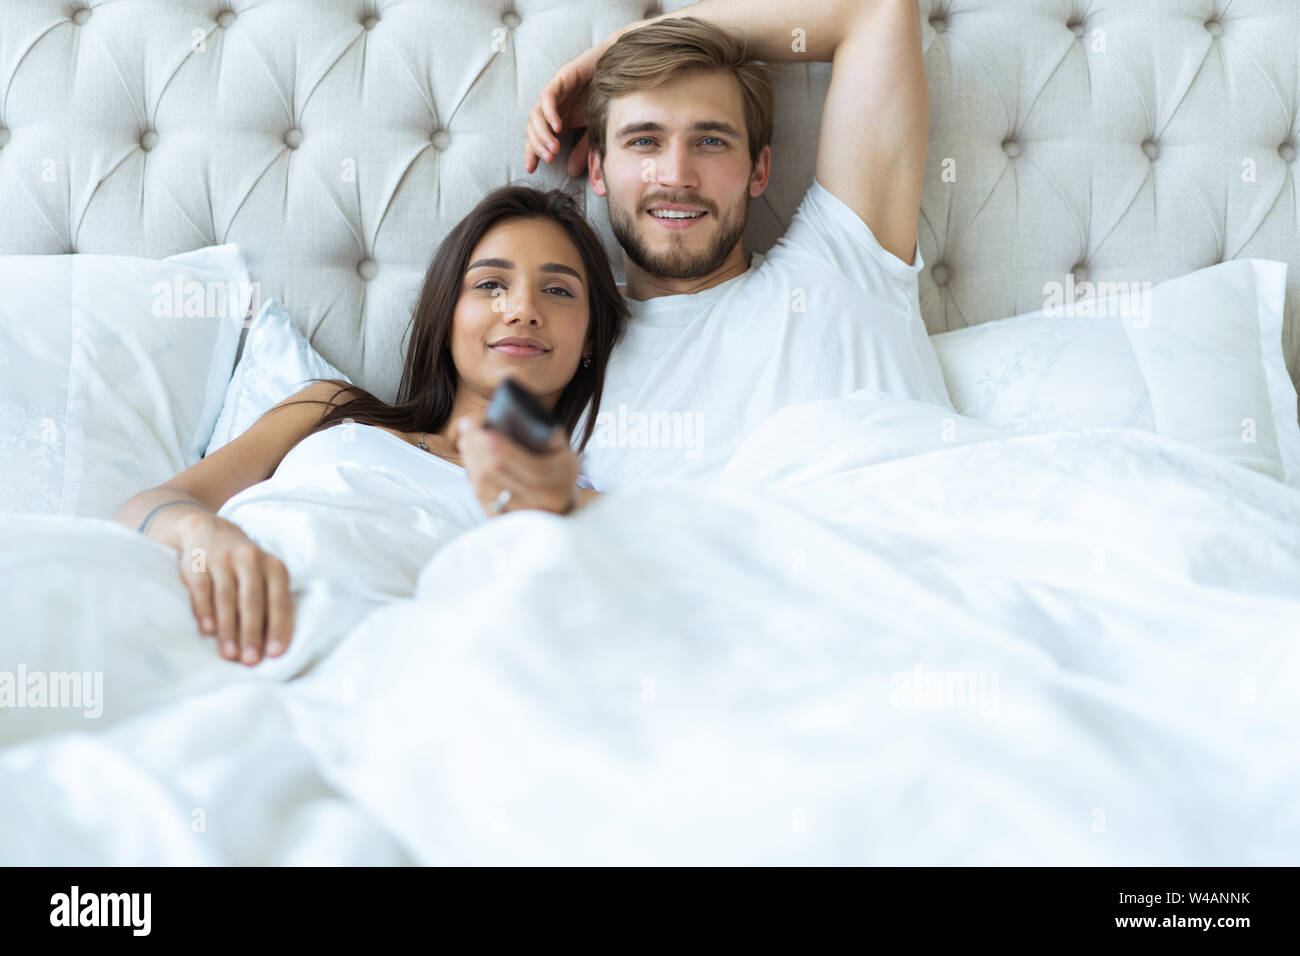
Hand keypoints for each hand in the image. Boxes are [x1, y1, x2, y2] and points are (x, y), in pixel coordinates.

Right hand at [174, 511, 293, 665]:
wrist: (208, 531)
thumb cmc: (244, 565)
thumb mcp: (264, 575)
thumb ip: (270, 602)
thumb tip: (272, 644)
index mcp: (273, 566)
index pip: (278, 600)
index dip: (278, 627)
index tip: (275, 653)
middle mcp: (250, 559)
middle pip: (252, 601)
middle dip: (252, 633)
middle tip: (250, 660)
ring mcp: (222, 560)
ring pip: (226, 599)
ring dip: (228, 629)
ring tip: (230, 654)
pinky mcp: (197, 564)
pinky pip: (201, 590)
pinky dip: (205, 611)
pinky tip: (208, 631)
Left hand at [456, 417, 580, 515]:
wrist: (568, 516)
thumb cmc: (564, 480)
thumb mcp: (567, 456)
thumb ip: (549, 437)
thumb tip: (520, 420)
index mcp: (550, 480)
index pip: (508, 457)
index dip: (485, 439)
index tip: (473, 422)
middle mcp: (534, 500)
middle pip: (491, 470)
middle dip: (474, 445)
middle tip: (466, 427)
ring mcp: (519, 514)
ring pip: (482, 485)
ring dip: (470, 460)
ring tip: (466, 441)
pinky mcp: (506, 523)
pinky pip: (482, 499)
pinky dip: (472, 478)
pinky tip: (470, 463)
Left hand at [524, 35, 616, 177]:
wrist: (622, 72)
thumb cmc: (610, 100)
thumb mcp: (596, 132)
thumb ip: (584, 151)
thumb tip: (572, 172)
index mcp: (559, 119)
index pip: (537, 137)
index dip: (532, 152)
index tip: (531, 168)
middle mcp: (553, 107)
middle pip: (532, 128)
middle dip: (537, 146)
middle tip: (549, 159)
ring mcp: (555, 93)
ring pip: (535, 114)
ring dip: (542, 133)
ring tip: (554, 148)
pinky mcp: (561, 79)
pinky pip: (547, 97)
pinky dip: (549, 113)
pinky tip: (558, 127)